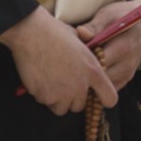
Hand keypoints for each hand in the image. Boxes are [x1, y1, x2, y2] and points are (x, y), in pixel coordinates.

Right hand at [0, 6, 115, 114]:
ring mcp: (62, 93)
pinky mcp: (45, 96)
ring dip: (57, 100)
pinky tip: (39, 78)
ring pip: (62, 108)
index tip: (96, 96)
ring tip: (50, 82)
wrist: (30, 33)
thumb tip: (92, 49)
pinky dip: (42, 95)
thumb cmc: (54, 32)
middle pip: (79, 106)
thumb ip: (88, 52)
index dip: (104, 99)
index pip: (110, 98)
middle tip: (63, 84)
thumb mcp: (80, 39)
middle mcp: (80, 85)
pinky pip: (45, 102)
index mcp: (93, 71)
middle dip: (72, 98)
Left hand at [77, 0, 140, 90]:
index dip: (81, 61)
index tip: (69, 55)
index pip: (97, 63)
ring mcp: (127, 74)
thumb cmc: (124, 16)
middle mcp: (127, 65)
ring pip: (101, 87)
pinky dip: (96, 84)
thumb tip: (80, 33)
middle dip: (82, 73)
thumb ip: (95, 25)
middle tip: (68, 65)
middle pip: (97, 78)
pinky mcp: (126, 80)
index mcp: (123, 48)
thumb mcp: (109, 14)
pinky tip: (87, 73)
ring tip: (76, 69)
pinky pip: (106, 88)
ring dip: (88, 80)